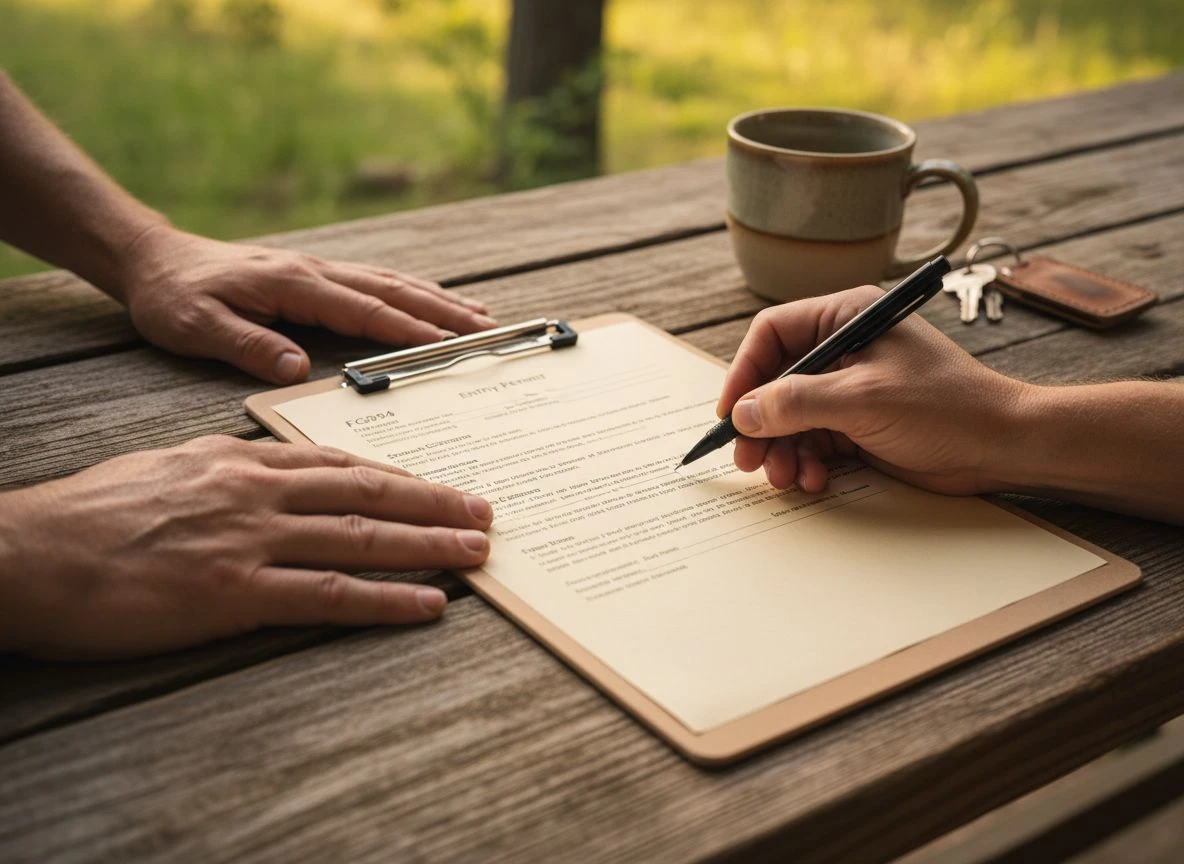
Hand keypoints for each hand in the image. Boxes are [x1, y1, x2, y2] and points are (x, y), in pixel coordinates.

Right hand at [0, 436, 493, 658]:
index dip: (399, 476)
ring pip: (361, 538)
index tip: (440, 486)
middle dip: (434, 503)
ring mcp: (250, 541)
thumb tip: (271, 471)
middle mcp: (258, 493)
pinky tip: (426, 604)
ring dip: (428, 546)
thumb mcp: (170, 468)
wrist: (31, 552)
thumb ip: (229, 469)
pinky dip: (384, 599)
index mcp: (242, 462)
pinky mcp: (234, 594)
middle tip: (485, 511)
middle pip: (368, 494)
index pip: (340, 464)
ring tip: (477, 552)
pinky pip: (327, 596)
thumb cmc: (93, 513)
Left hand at [117, 226, 497, 383]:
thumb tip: (298, 367)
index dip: (409, 329)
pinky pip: (377, 281)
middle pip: (394, 292)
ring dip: (439, 299)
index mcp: (295, 285)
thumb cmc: (174, 297)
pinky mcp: (316, 275)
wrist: (153, 259)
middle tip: (491, 329)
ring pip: (393, 283)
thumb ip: (249, 344)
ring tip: (481, 316)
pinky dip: (413, 292)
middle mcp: (316, 272)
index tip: (450, 345)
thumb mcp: (197, 326)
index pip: (365, 310)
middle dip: (445, 312)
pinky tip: (432, 301)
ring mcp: (320, 270)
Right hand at [716, 286, 1029, 495]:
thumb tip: (744, 414)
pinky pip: (813, 442)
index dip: (745, 372)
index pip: (773, 334)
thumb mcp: (863, 399)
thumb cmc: (946, 406)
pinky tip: (815, 481)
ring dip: (782, 450)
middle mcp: (844, 349)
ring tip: (785, 477)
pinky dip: (807, 463)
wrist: (1002, 446)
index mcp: (847, 318)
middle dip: (761, 424)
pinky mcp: (859, 425)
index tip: (732, 412)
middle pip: (776, 382)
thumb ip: (797, 403)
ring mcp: (850, 389)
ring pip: (791, 418)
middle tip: (748, 459)